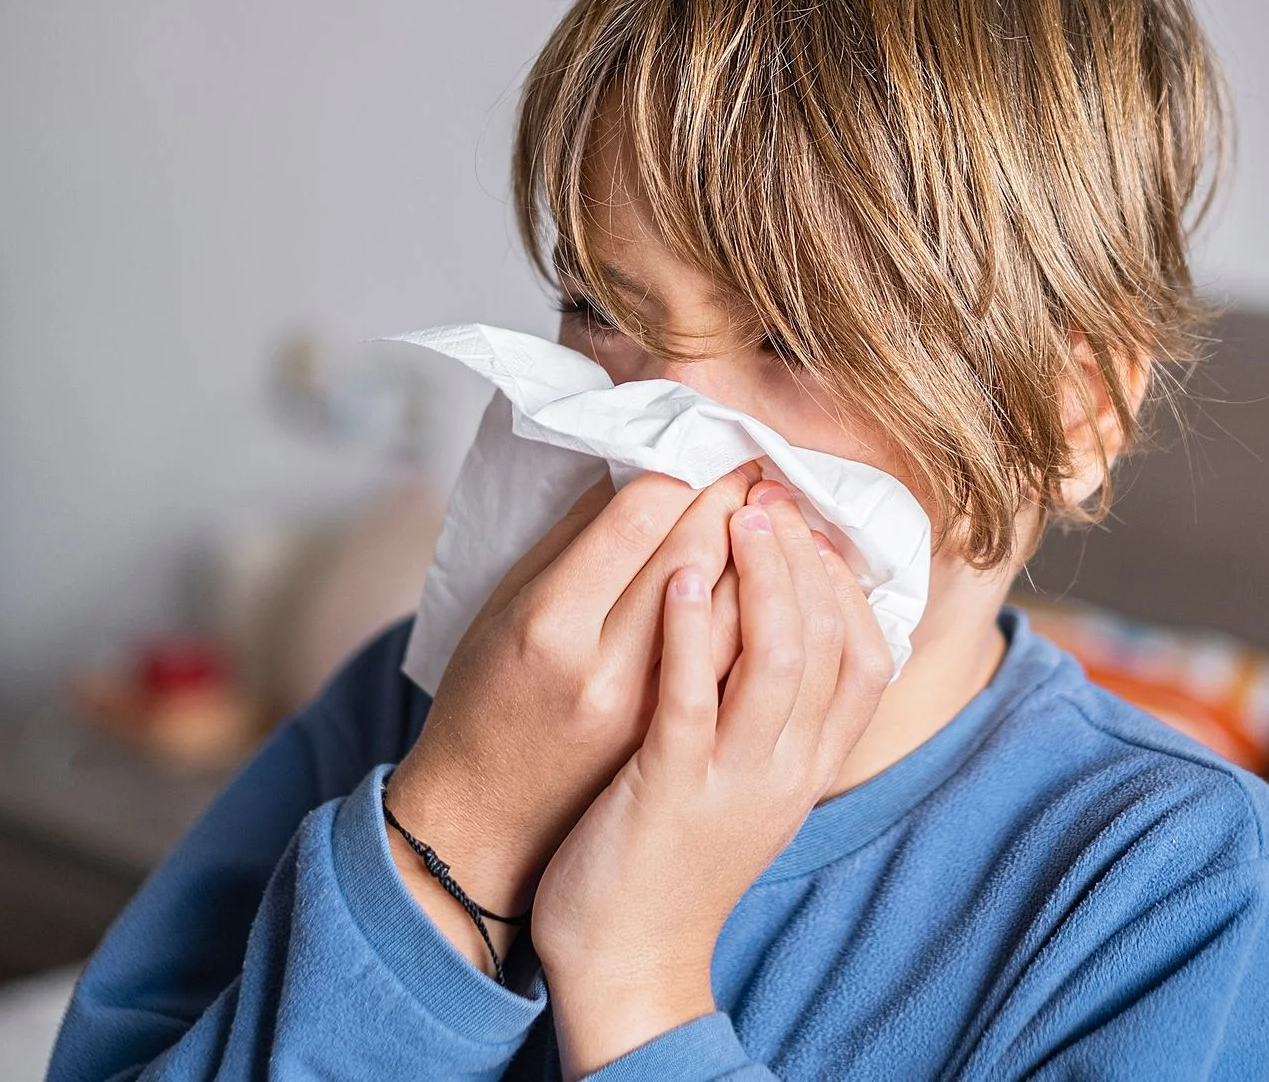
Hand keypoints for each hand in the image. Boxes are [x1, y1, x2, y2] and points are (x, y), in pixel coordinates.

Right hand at [385, 463, 758, 971]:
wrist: (487, 826)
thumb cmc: (486, 697)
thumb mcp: (504, 607)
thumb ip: (573, 541)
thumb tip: (642, 472)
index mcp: (551, 624)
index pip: (639, 520)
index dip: (684, 470)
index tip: (708, 441)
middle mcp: (606, 671)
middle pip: (694, 559)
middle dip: (733, 499)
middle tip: (757, 462)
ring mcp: (653, 716)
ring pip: (736, 613)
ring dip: (765, 553)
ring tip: (778, 513)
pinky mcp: (685, 747)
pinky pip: (745, 665)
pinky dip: (769, 616)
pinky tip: (781, 586)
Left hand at [533, 483, 892, 1075]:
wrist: (628, 962)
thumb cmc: (675, 856)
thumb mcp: (749, 785)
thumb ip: (771, 713)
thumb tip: (776, 622)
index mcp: (809, 764)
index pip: (866, 654)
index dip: (843, 578)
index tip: (810, 519)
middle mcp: (788, 768)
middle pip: (830, 640)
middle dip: (804, 556)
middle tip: (770, 491)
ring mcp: (734, 778)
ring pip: (777, 659)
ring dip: (761, 575)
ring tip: (738, 512)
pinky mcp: (672, 789)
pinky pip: (694, 699)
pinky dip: (693, 631)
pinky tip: (680, 576)